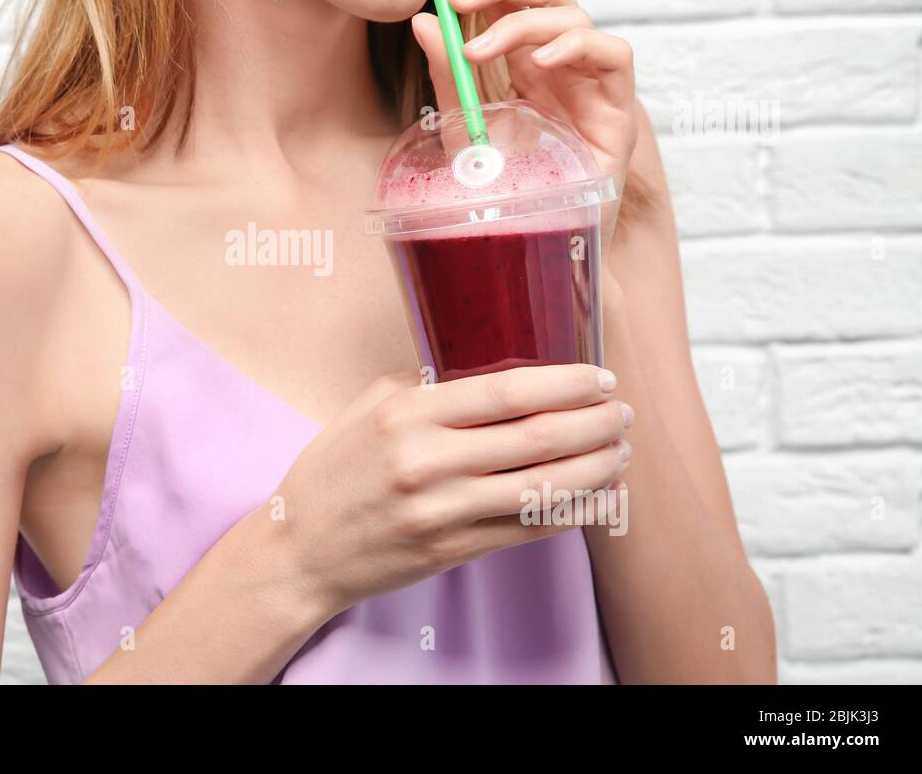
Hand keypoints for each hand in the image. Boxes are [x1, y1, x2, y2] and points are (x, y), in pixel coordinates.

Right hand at [266, 365, 632, 617]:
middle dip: (594, 423)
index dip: (566, 383)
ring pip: (544, 487)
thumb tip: (496, 371)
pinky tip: (601, 498)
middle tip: (621, 414)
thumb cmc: (334, 471)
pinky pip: (529, 530)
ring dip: (596, 469)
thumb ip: (427, 388)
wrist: (300, 548)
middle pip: (537, 438)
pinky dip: (574, 513)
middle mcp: (427, 462)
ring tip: (620, 453)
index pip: (507, 392)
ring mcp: (442, 512)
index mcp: (408, 414)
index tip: (600, 379)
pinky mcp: (452, 551)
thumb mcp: (368, 409)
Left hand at [412, 0, 640, 249]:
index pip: (507, 1)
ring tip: (479, 51)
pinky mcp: (618, 110)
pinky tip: (543, 59)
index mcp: (522, 67)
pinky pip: (615, 54)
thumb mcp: (463, 134)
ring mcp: (590, 84)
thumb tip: (422, 21)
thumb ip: (447, 80)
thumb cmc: (505, 197)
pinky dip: (580, 45)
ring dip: (523, 21)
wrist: (536, 252)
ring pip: (573, 16)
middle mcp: (559, 66)